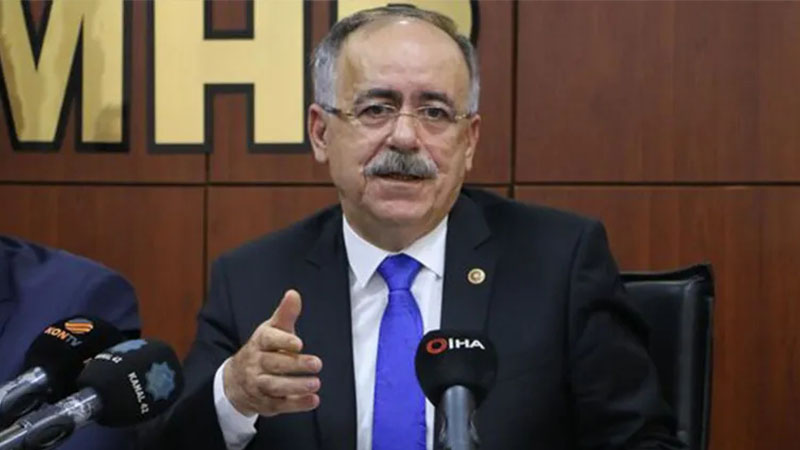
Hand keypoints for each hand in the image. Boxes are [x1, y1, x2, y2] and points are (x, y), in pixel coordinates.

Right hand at [223, 289, 321, 416]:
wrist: (236, 380)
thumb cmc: (263, 349)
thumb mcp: (272, 330)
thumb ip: (285, 314)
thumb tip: (293, 294)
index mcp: (260, 342)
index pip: (268, 339)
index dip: (283, 341)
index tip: (299, 343)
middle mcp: (256, 363)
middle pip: (273, 364)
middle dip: (295, 365)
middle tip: (317, 364)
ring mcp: (258, 384)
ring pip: (274, 386)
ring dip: (295, 386)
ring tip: (315, 383)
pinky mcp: (264, 402)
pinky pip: (279, 404)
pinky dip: (296, 404)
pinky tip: (313, 400)